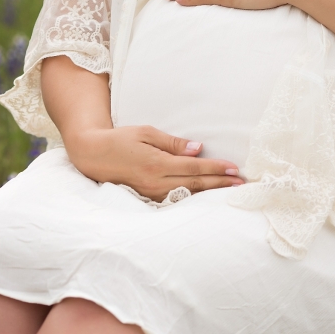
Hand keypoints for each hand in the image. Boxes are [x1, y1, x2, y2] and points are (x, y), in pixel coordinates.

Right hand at [64, 125, 244, 200]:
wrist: (92, 156)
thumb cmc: (120, 139)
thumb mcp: (146, 133)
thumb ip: (172, 143)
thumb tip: (197, 148)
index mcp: (157, 163)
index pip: (194, 167)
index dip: (216, 168)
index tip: (235, 169)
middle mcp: (156, 181)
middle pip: (196, 184)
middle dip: (220, 183)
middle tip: (241, 183)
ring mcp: (152, 193)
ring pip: (188, 194)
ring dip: (210, 193)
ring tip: (229, 191)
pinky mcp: (148, 198)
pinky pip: (176, 200)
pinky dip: (193, 199)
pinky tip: (206, 198)